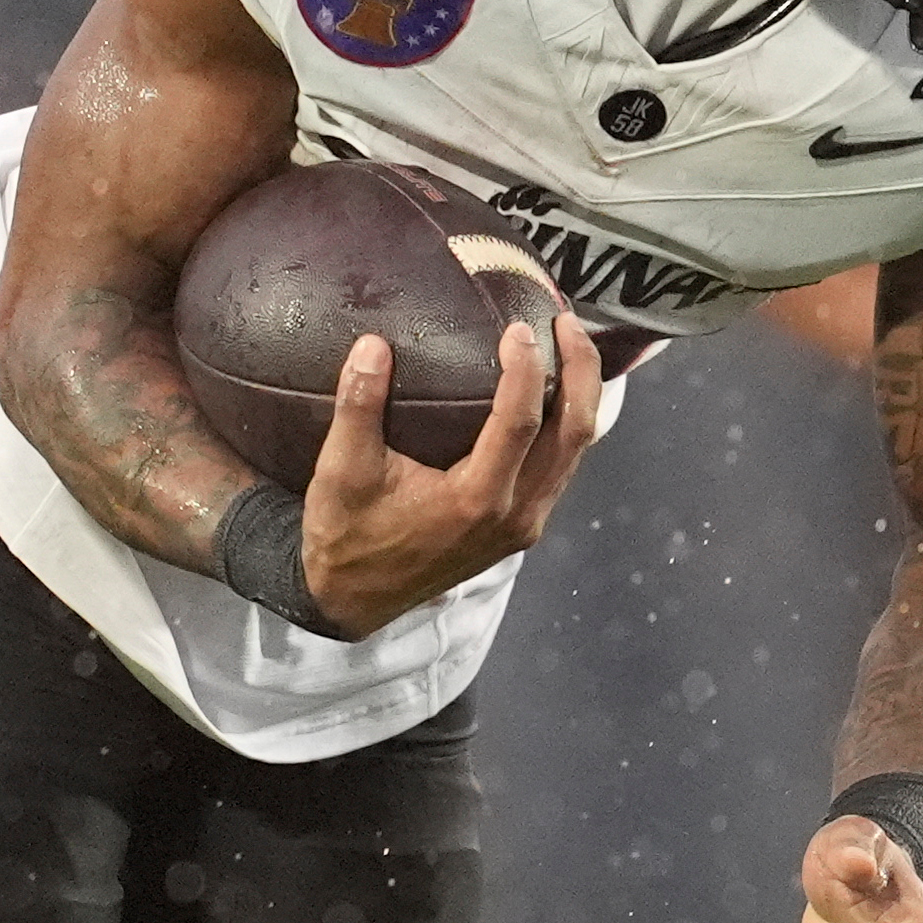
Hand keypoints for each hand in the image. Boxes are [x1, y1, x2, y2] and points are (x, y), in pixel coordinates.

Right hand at [300, 313, 603, 635]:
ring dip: (582, 396)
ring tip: (569, 346)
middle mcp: (513, 514)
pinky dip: (568, 424)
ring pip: (577, 452)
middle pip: (575, 433)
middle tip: (567, 323)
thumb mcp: (341, 473)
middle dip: (580, 372)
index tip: (518, 328)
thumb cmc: (345, 536)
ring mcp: (524, 525)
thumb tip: (373, 346)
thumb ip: (357, 407)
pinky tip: (554, 392)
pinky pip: (562, 467)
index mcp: (474, 500)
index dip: (526, 368)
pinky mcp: (522, 528)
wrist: (353, 599)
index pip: (521, 421)